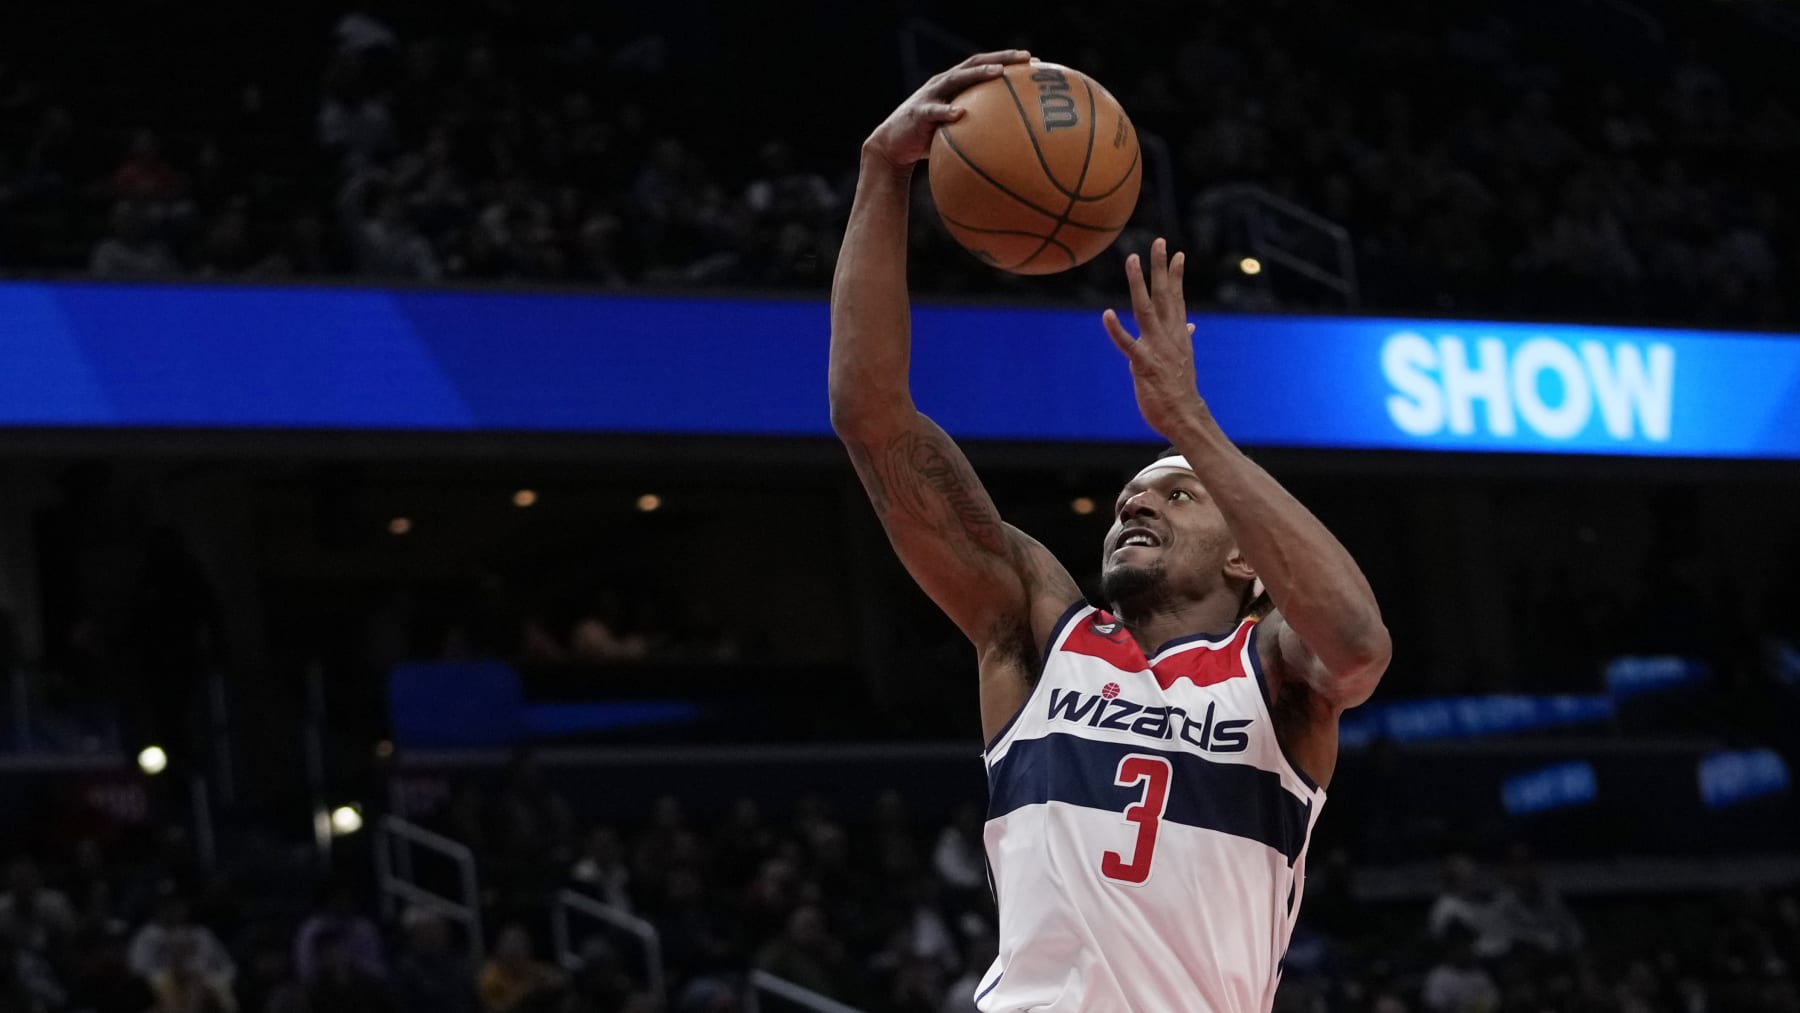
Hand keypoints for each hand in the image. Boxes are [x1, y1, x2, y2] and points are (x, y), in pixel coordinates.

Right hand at [863, 50, 1031, 168]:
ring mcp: (929, 96)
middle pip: (975, 63)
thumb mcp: (956, 133)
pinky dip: (947, 111)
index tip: (1038, 63)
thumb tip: (1010, 147)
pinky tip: (961, 114)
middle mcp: (943, 84)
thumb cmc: (929, 140)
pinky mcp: (917, 113)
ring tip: (998, 73)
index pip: (986, 66)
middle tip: (1027, 59)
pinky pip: (934, 112)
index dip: (1010, 62)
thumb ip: (978, 131)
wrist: (891, 147)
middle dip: (1002, 58)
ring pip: (955, 79)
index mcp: (955, 86)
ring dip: (977, 74)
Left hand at [1103, 238, 1204, 436]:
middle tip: (1158, 241)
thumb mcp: (1183, 359)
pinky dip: (1117, 330)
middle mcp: (1169, 336)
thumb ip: (1183, 338)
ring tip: (1132, 260)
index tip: (1177, 253)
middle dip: (1160, 267)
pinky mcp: (1143, 364)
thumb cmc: (1180, 390)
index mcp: (1178, 334)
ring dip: (1138, 283)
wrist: (1185, 415)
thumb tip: (1189, 326)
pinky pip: (1128, 344)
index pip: (1177, 298)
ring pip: (1146, 309)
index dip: (1175, 275)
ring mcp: (1156, 348)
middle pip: (1164, 295)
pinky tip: (1106, 314)